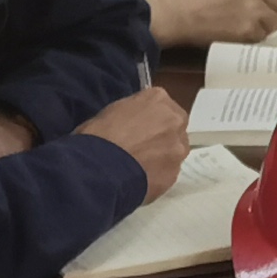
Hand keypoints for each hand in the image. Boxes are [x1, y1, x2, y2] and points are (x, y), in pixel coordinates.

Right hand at [78, 83, 193, 198]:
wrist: (99, 168)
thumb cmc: (98, 135)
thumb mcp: (112, 110)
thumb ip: (134, 112)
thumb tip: (136, 121)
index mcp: (158, 98)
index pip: (162, 105)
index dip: (151, 119)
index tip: (140, 128)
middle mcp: (175, 120)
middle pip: (174, 127)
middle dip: (162, 135)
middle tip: (143, 147)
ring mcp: (178, 148)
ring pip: (175, 151)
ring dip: (163, 156)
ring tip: (141, 166)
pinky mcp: (175, 173)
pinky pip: (168, 172)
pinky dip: (157, 175)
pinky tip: (141, 179)